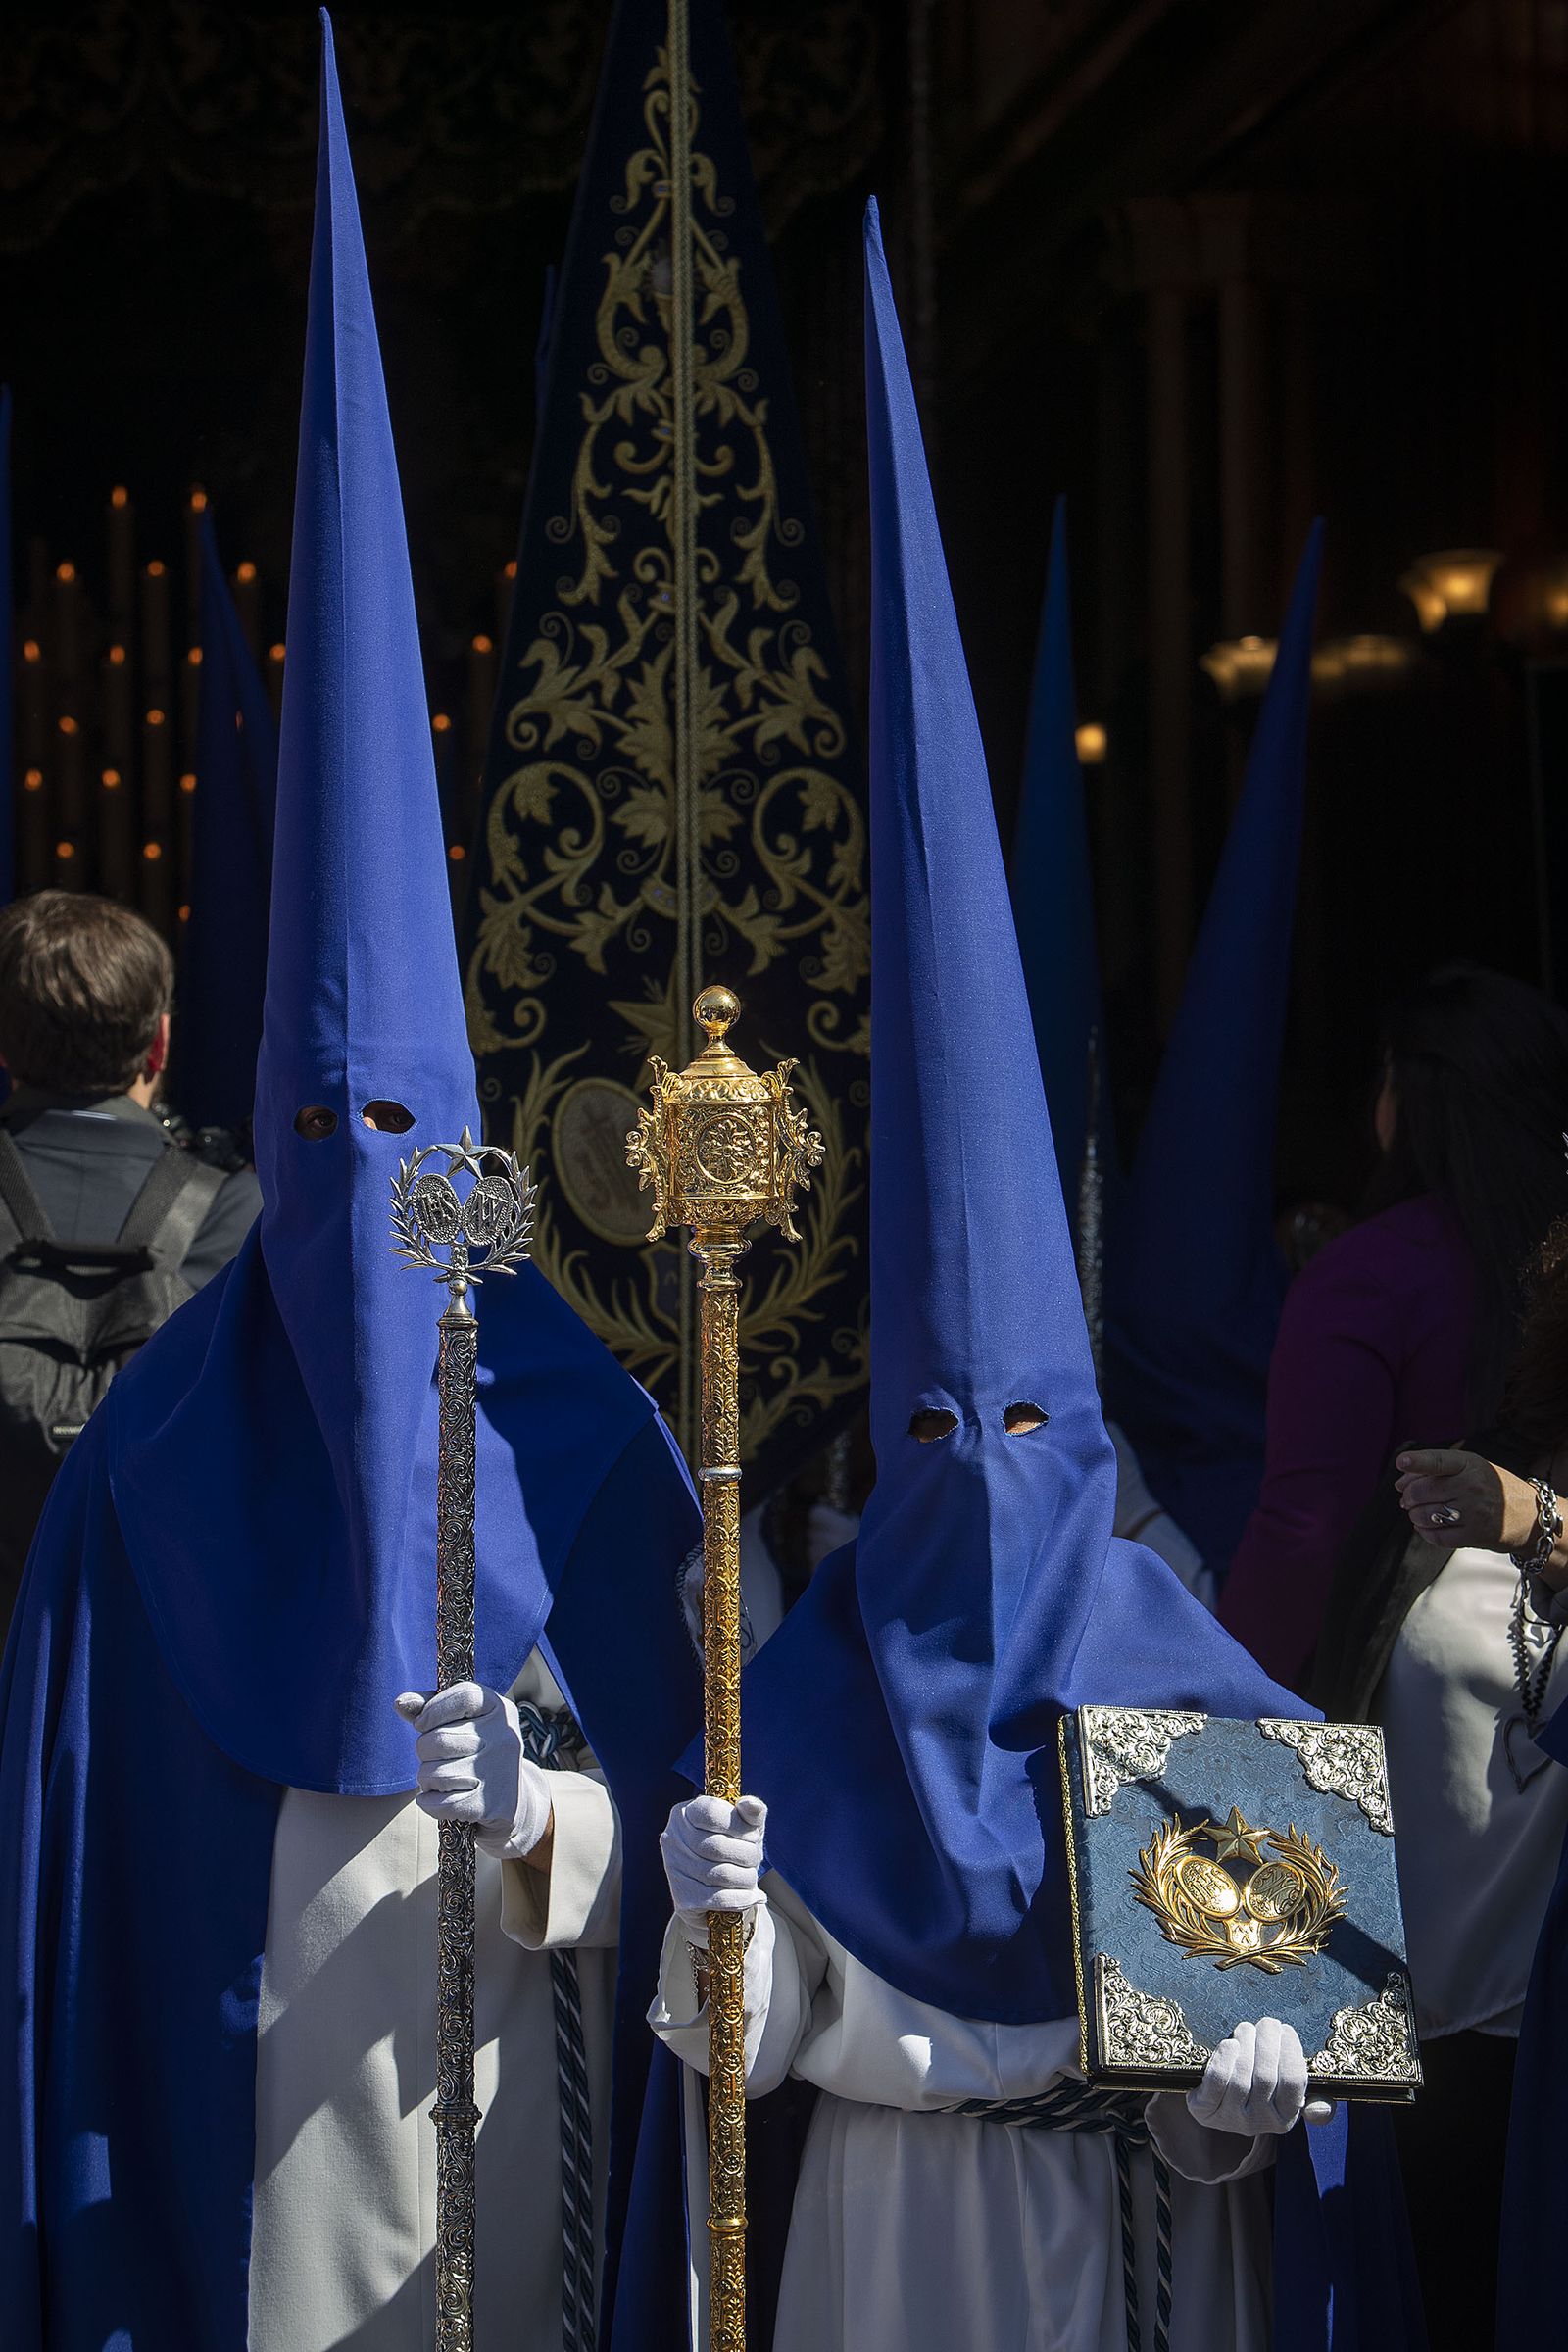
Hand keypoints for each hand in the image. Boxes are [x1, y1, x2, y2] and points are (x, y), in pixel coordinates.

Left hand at [395, 1682, 552, 1859]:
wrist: (511, 1799)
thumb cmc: (476, 1751)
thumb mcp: (462, 1722)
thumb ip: (430, 1708)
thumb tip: (400, 1703)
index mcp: (500, 1710)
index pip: (464, 1697)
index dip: (434, 1709)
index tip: (422, 1723)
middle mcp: (505, 1738)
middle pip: (439, 1739)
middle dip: (424, 1750)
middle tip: (434, 1757)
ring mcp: (499, 1773)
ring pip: (435, 1773)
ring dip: (426, 1779)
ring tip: (438, 1779)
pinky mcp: (490, 1805)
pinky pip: (440, 1803)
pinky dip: (429, 1803)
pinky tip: (438, 1798)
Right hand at [661, 1793, 766, 1940]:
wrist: (721, 1895)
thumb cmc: (734, 1852)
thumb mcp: (746, 1829)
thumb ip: (752, 1813)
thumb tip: (750, 1804)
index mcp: (686, 1813)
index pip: (712, 1813)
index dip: (739, 1825)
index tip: (752, 1835)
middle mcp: (673, 1838)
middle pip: (717, 1846)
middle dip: (747, 1854)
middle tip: (755, 1859)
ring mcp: (674, 1869)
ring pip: (720, 1874)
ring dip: (747, 1878)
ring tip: (752, 1877)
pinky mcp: (682, 1898)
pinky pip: (719, 1898)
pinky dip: (742, 1898)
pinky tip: (753, 1896)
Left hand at [1186, 2019, 1332, 2137]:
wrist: (1216, 2106)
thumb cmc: (1258, 2091)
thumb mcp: (1286, 2099)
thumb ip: (1312, 2101)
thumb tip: (1320, 2109)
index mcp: (1284, 2119)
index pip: (1294, 2083)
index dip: (1291, 2051)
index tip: (1286, 2030)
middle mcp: (1258, 2123)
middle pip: (1266, 2077)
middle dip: (1267, 2042)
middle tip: (1267, 2023)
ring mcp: (1230, 2118)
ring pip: (1241, 2078)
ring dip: (1245, 2045)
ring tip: (1246, 2029)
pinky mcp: (1204, 2109)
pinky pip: (1216, 2083)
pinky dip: (1223, 2060)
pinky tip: (1230, 2045)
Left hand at [1394, 1448, 1537, 1555]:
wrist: (1527, 1515)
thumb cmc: (1489, 1485)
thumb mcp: (1470, 1467)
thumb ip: (1434, 1469)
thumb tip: (1399, 1484)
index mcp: (1470, 1464)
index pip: (1439, 1461)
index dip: (1418, 1462)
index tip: (1402, 1462)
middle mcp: (1472, 1487)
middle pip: (1423, 1491)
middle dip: (1408, 1496)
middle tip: (1407, 1499)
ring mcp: (1474, 1513)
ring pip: (1425, 1515)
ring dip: (1414, 1515)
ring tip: (1417, 1512)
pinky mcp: (1475, 1536)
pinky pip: (1437, 1536)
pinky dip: (1424, 1532)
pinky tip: (1425, 1526)